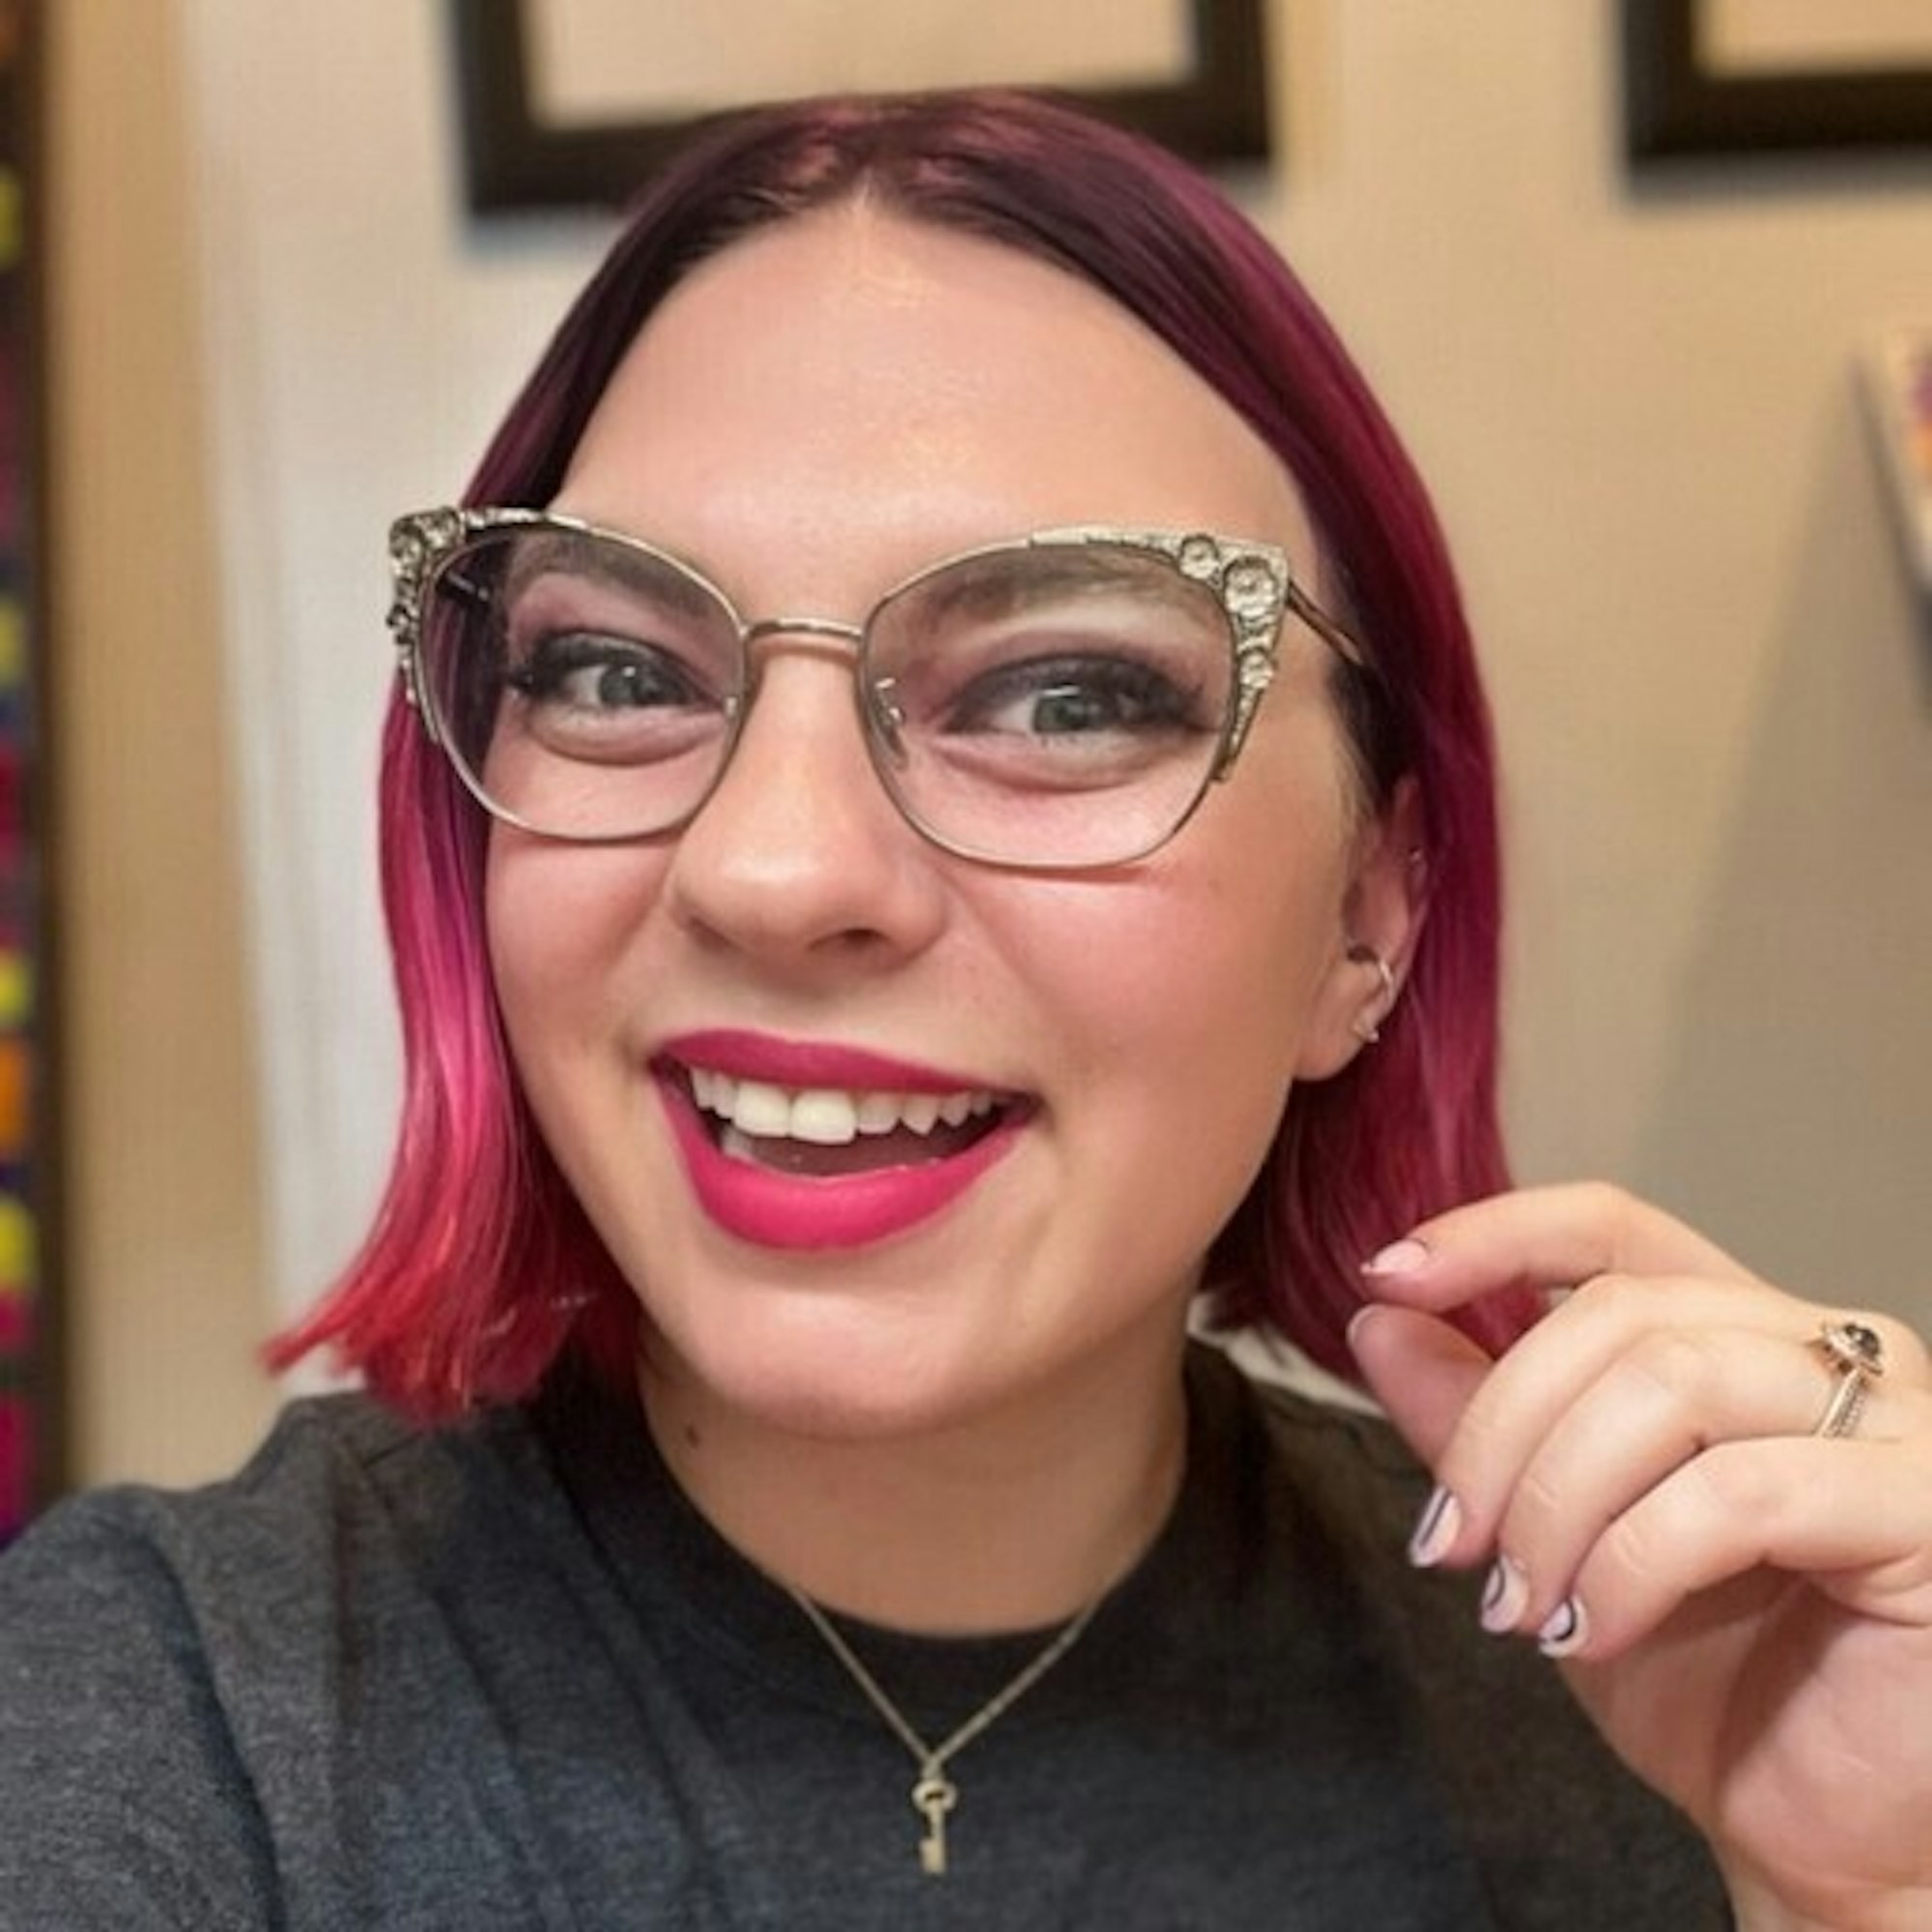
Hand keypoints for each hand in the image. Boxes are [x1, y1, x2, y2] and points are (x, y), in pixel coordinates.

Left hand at [1349, 1184, 1931, 1930]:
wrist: (1817, 1839)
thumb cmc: (1709, 1684)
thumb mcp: (1553, 1534)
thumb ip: (1476, 1423)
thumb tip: (1378, 1318)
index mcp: (1742, 1336)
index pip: (1614, 1228)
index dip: (1496, 1234)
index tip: (1386, 1275)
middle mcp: (1833, 1353)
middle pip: (1622, 1313)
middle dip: (1501, 1426)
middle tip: (1446, 1542)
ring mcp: (1897, 1422)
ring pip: (1673, 1385)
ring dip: (1556, 1497)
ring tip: (1514, 1600)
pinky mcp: (1930, 1509)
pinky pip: (1743, 1492)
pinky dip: (1631, 1561)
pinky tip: (1587, 1631)